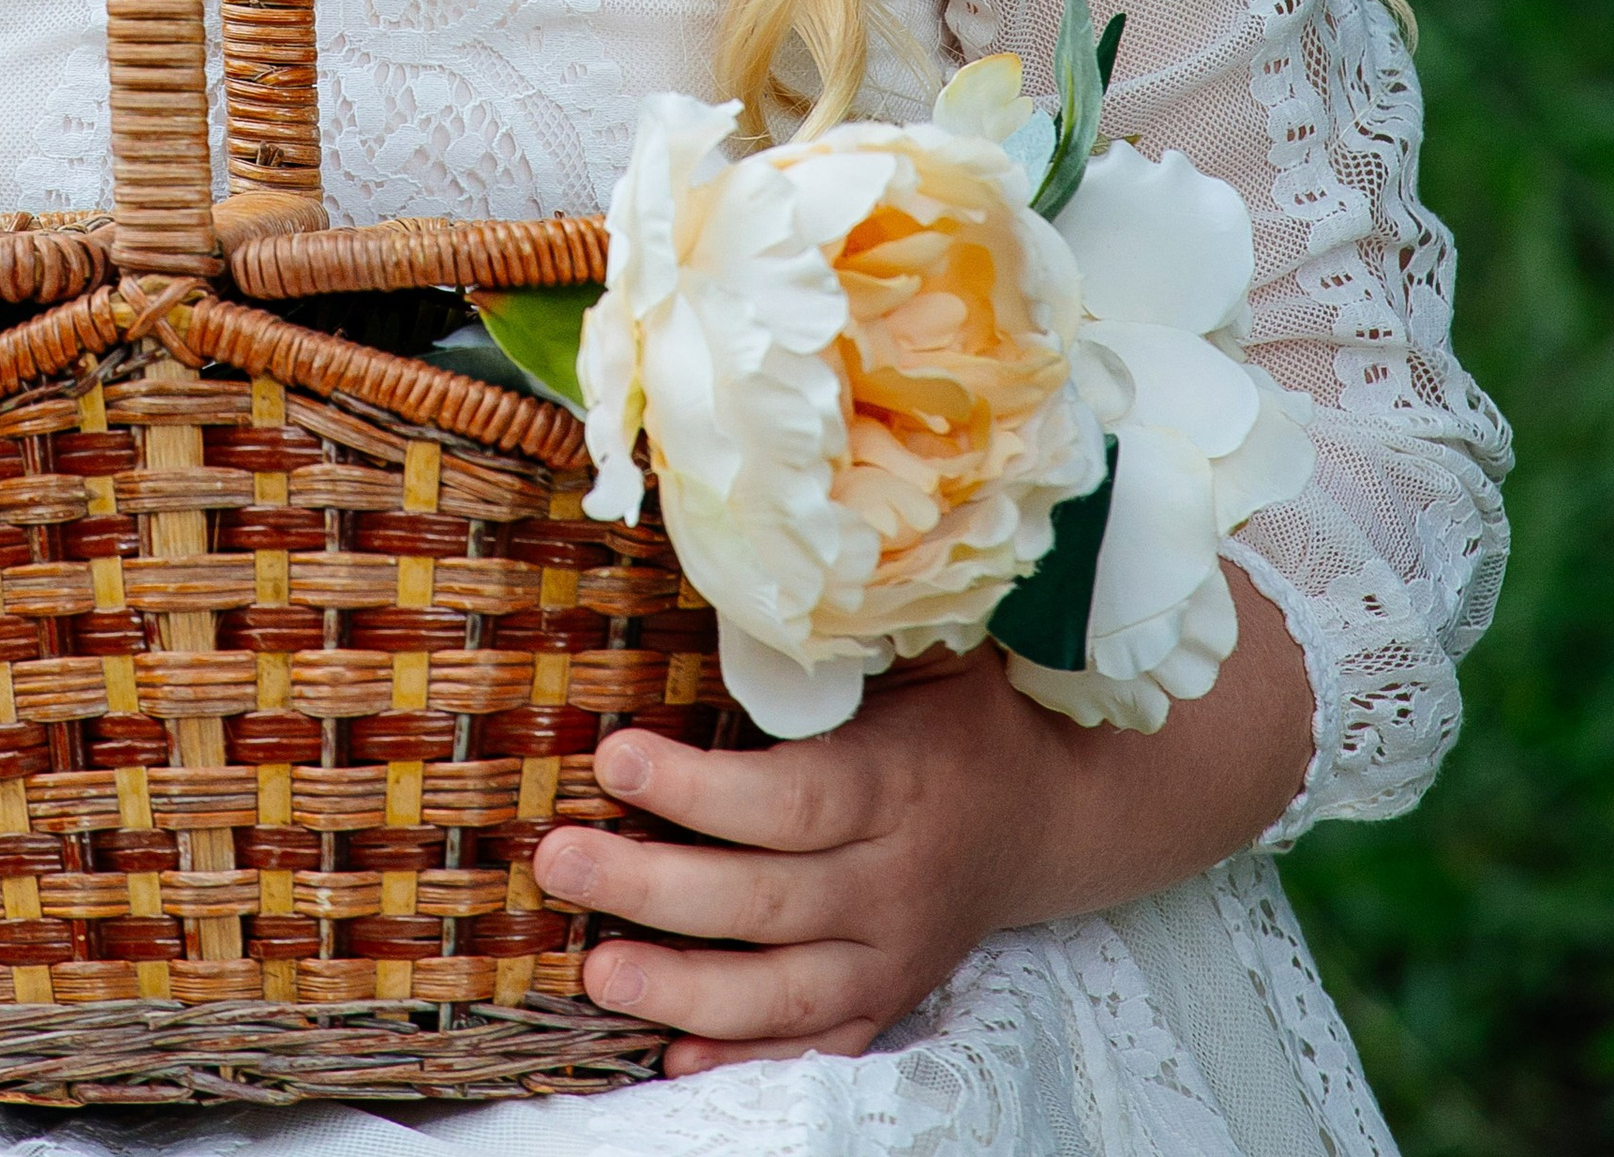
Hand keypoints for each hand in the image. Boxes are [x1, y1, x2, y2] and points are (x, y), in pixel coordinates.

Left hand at [532, 593, 1312, 1069]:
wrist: (1054, 811)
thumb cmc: (962, 707)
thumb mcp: (926, 646)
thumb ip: (849, 622)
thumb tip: (756, 550)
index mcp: (899, 780)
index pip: (794, 798)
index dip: (703, 788)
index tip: (616, 755)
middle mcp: (898, 879)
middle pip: (770, 899)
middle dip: (656, 885)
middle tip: (559, 857)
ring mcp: (894, 954)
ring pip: (786, 992)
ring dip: (685, 990)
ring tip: (595, 970)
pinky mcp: (888, 1000)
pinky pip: (815, 1046)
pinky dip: (747, 1061)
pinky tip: (671, 1063)